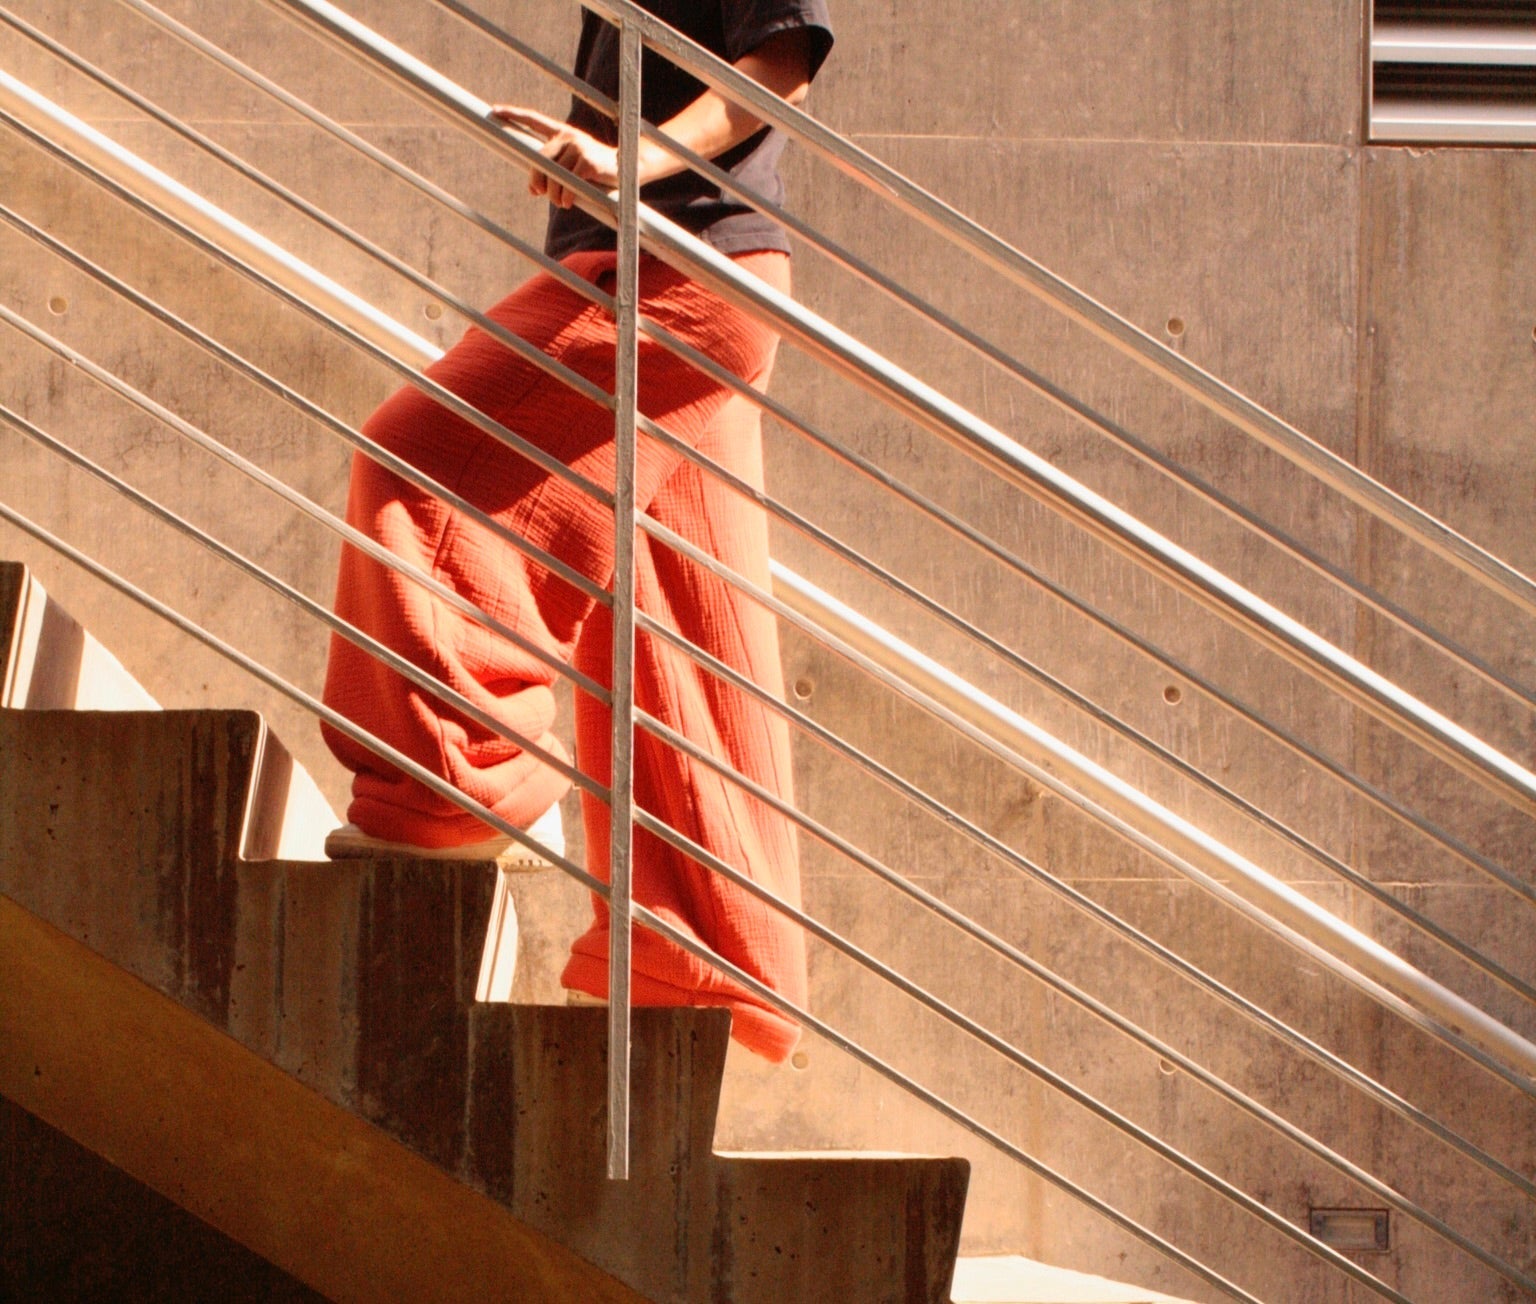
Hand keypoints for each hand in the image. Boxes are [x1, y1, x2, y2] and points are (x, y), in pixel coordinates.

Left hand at [490, 105, 618, 209]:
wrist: (626, 170)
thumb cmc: (596, 171)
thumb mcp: (573, 167)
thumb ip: (552, 172)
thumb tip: (532, 189)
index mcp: (563, 133)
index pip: (535, 120)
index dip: (515, 114)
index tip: (495, 109)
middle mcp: (568, 136)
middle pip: (540, 159)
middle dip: (538, 180)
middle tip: (541, 194)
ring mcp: (578, 147)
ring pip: (553, 175)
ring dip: (554, 195)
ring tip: (562, 203)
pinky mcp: (586, 161)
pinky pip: (567, 183)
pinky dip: (566, 197)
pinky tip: (569, 203)